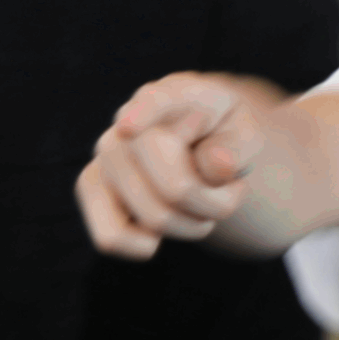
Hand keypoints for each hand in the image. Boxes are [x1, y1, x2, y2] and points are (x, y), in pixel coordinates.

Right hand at [76, 74, 276, 259]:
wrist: (200, 146)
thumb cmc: (225, 137)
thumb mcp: (248, 134)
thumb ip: (238, 146)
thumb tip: (216, 167)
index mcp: (177, 95)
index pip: (158, 101)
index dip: (143, 114)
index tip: (129, 127)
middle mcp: (129, 122)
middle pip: (176, 187)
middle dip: (218, 204)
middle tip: (232, 191)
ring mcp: (106, 155)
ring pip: (154, 217)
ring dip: (194, 225)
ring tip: (203, 200)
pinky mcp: (90, 186)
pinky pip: (111, 238)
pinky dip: (147, 244)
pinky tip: (165, 222)